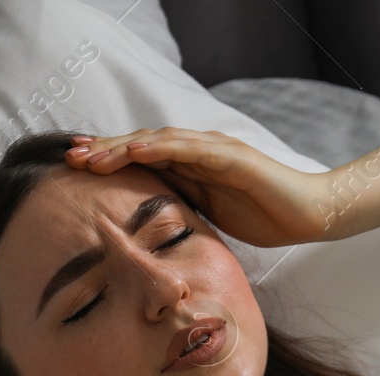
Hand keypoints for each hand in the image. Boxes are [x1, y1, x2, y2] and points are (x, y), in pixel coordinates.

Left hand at [65, 128, 329, 246]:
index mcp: (192, 168)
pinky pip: (191, 149)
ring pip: (159, 142)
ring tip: (93, 156)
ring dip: (123, 147)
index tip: (76, 168)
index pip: (143, 158)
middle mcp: (199, 152)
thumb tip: (149, 230)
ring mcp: (215, 150)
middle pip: (143, 144)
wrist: (310, 214)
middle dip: (105, 150)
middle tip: (69, 156)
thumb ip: (183, 211)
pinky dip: (162, 147)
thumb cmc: (266, 218)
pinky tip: (136, 150)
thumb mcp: (212, 218)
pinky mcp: (232, 157)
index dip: (109, 160)